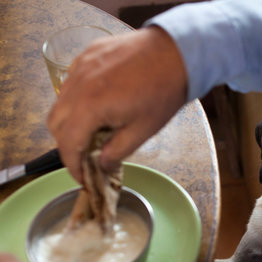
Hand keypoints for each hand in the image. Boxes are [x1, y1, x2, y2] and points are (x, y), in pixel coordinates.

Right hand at [47, 26, 187, 182]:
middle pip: (55, 124)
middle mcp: (78, 85)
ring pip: (60, 102)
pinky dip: (77, 99)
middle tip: (88, 156)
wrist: (175, 53)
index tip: (83, 177)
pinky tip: (99, 106)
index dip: (73, 166)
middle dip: (68, 145)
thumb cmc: (163, 91)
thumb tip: (102, 166)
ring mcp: (80, 67)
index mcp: (90, 106)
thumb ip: (117, 152)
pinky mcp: (86, 56)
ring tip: (95, 132)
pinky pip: (71, 83)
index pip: (68, 144)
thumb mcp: (143, 130)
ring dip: (71, 121)